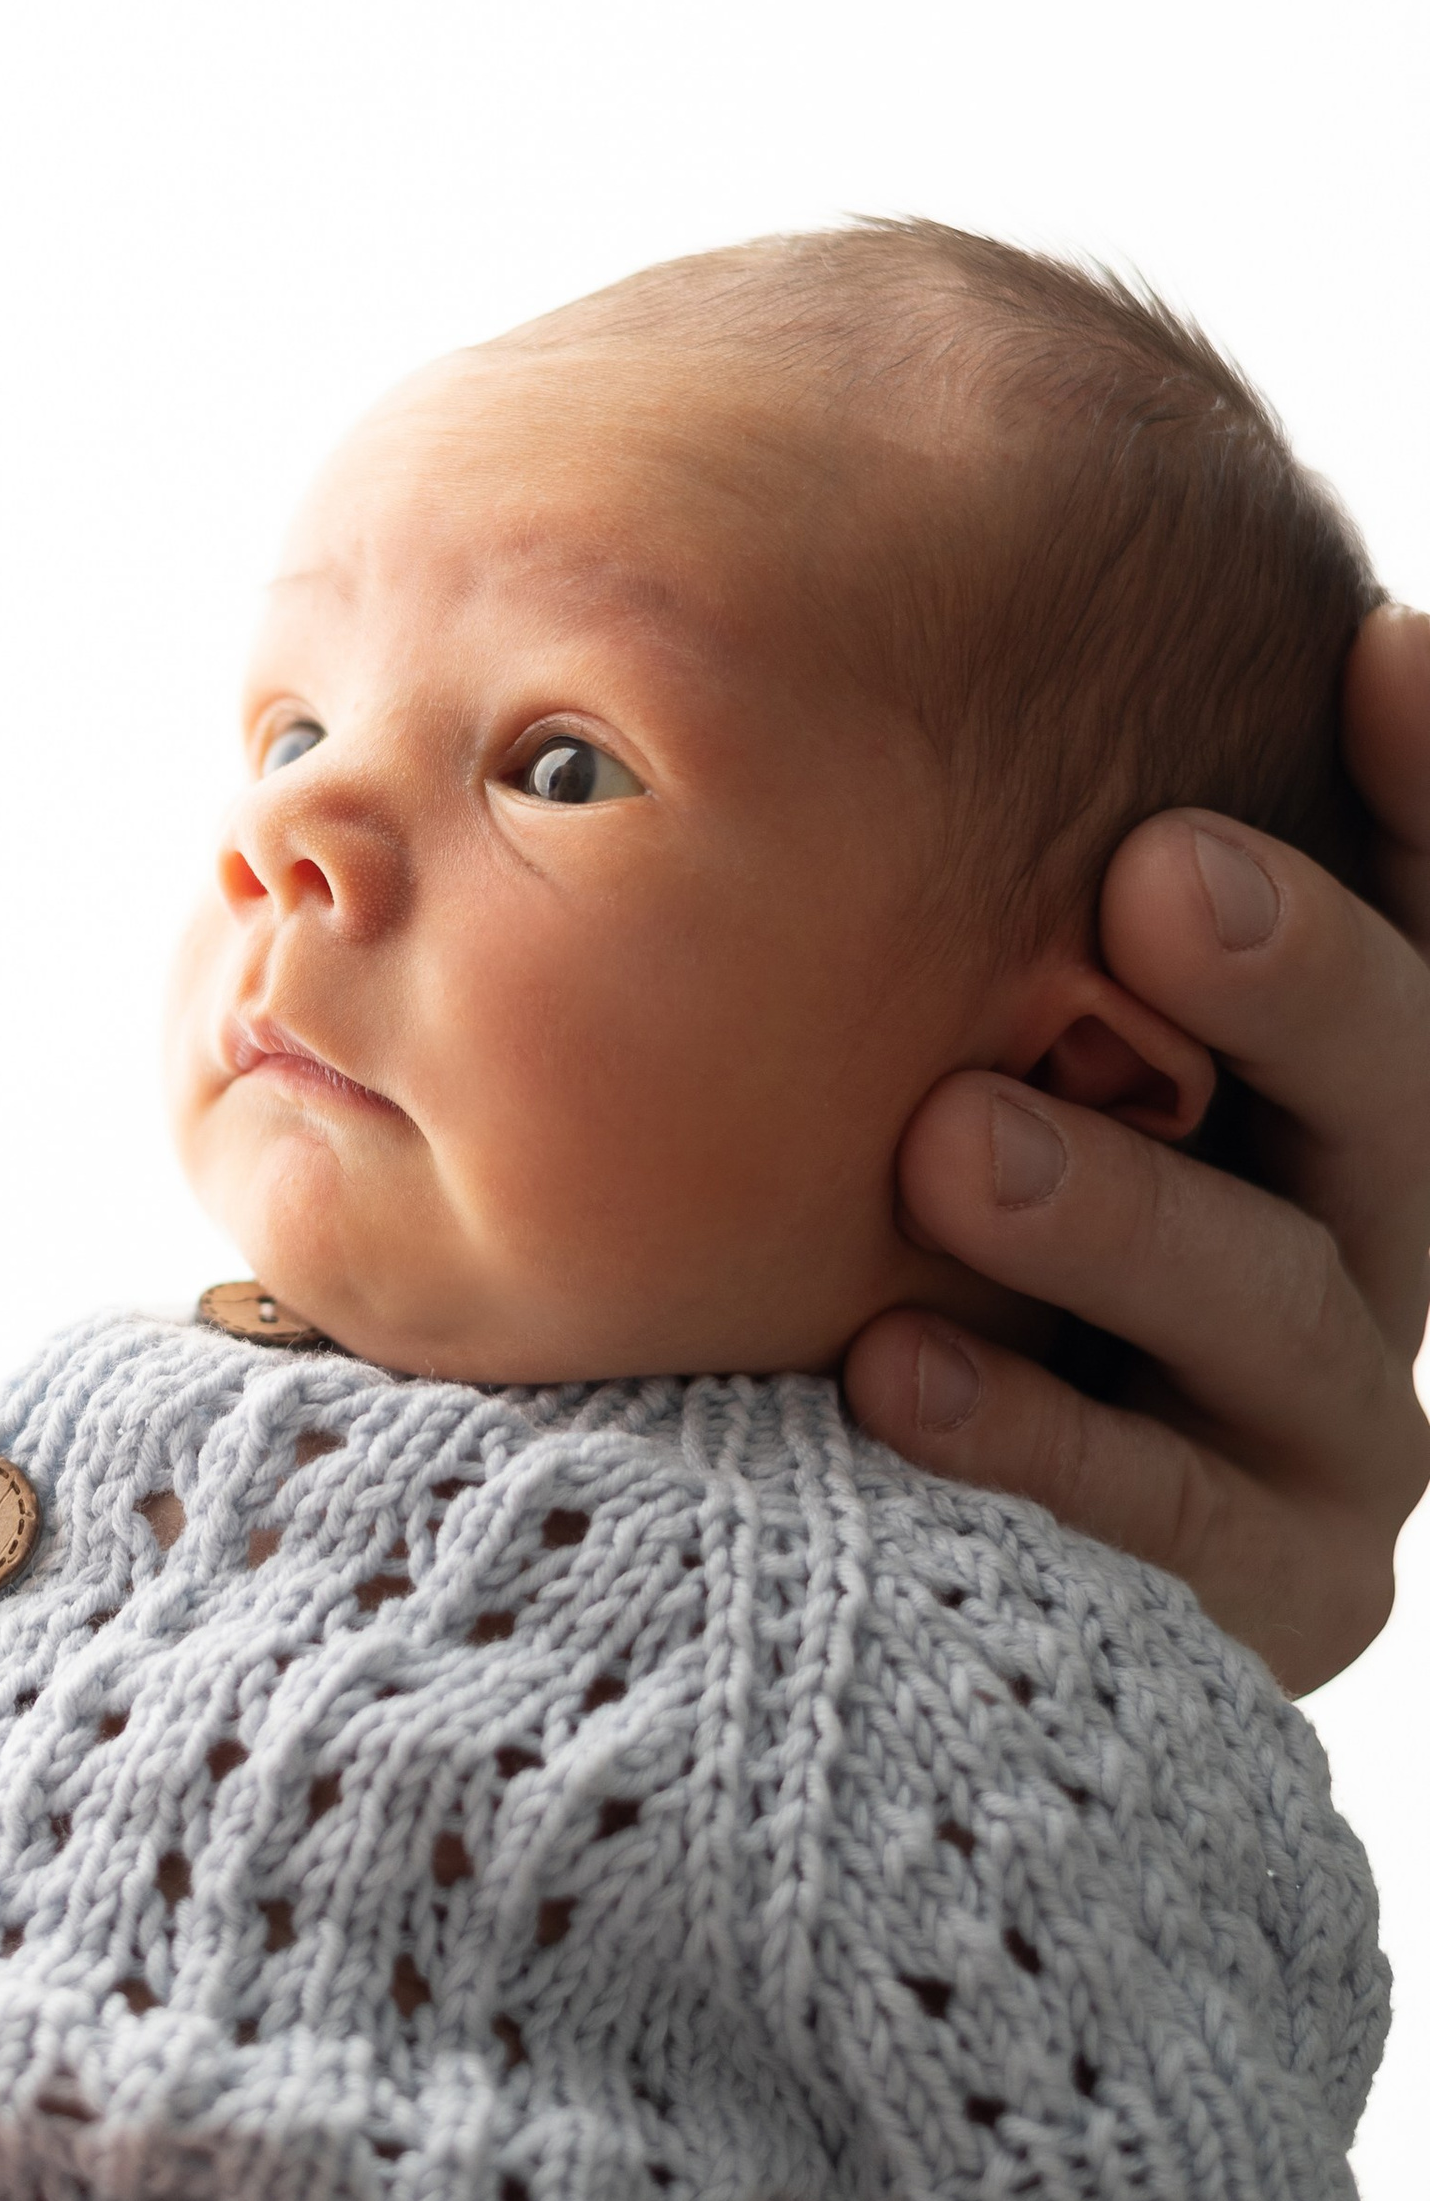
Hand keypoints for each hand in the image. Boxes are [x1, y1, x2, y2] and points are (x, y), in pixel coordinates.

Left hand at [844, 600, 1429, 1692]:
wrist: (840, 1571)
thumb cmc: (870, 1226)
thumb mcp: (929, 1045)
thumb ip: (955, 911)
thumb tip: (831, 614)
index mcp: (1322, 1082)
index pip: (1418, 916)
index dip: (1428, 797)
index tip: (1376, 651)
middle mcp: (1369, 1229)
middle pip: (1399, 1089)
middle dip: (1298, 977)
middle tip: (1163, 878)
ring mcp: (1333, 1418)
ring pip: (1283, 1301)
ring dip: (1124, 1216)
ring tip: (954, 1145)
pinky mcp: (1273, 1586)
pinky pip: (1166, 1514)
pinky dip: (1035, 1434)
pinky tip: (893, 1370)